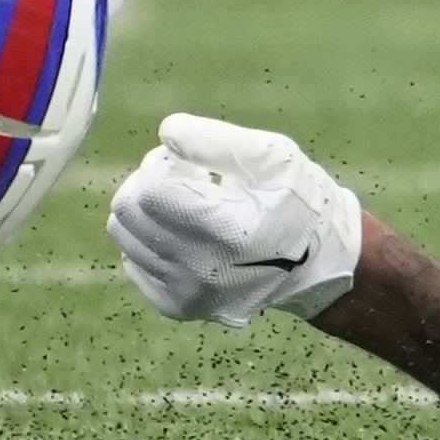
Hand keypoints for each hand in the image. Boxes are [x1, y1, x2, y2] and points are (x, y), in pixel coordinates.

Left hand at [109, 114, 360, 324]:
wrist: (316, 265)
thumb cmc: (298, 201)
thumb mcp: (273, 156)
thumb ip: (217, 140)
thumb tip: (166, 133)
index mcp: (227, 231)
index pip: (149, 190)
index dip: (163, 163)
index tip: (194, 164)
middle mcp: (200, 271)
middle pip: (127, 211)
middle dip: (150, 182)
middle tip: (188, 178)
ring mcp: (185, 294)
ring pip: (123, 235)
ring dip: (148, 210)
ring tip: (187, 205)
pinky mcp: (176, 306)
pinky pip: (133, 261)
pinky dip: (150, 240)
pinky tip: (185, 234)